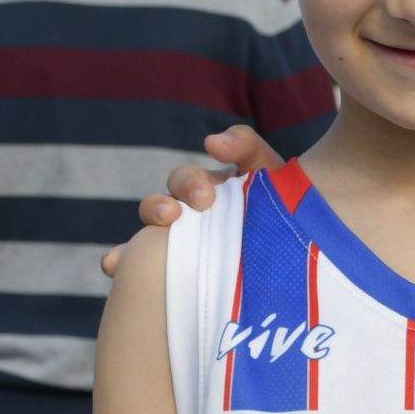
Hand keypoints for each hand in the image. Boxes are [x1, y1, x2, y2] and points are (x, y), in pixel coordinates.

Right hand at [102, 125, 282, 277]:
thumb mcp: (270, 172)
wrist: (299, 253)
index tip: (205, 199)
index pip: (185, 179)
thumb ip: (244, 145)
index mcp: (207, 190)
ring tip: (151, 237)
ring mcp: (179, 243)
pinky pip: (136, 264)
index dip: (189, 185)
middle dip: (163, 207)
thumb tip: (210, 142)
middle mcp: (188, 215)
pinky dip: (121, 261)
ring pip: (147, 233)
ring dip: (143, 233)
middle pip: (160, 206)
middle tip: (178, 216)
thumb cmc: (284, 208)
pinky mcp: (173, 271)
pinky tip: (114, 265)